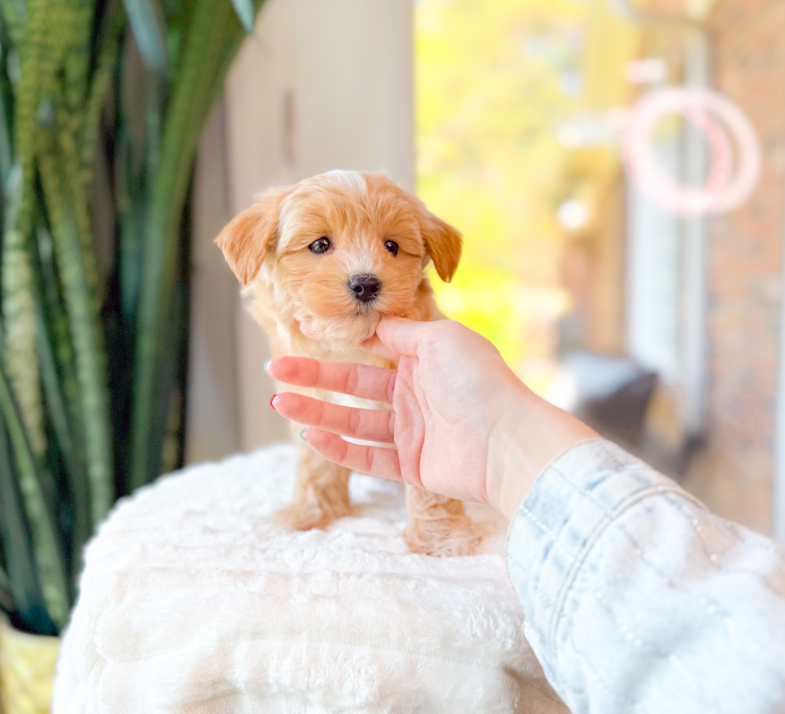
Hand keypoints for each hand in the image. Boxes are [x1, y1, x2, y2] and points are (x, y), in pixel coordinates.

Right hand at [266, 318, 597, 518]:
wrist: (507, 443)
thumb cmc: (479, 383)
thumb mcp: (439, 339)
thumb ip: (401, 330)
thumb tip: (372, 319)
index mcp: (425, 359)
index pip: (372, 345)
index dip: (339, 339)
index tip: (304, 329)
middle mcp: (416, 393)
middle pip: (354, 383)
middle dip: (314, 376)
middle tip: (276, 368)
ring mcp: (413, 431)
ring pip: (354, 421)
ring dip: (316, 410)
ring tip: (280, 400)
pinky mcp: (412, 466)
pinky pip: (368, 457)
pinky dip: (338, 447)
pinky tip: (310, 433)